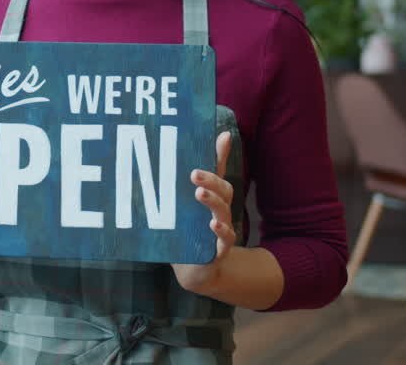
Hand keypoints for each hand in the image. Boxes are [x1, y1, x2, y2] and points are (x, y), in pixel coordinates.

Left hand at [172, 131, 235, 294]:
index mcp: (212, 197)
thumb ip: (185, 186)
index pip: (218, 171)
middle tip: (194, 173)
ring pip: (223, 211)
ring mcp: (221, 229)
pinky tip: (213, 225)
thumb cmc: (190, 231)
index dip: (221, 154)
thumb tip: (180, 158)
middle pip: (223, 190)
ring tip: (199, 193)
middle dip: (210, 179)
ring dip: (212, 201)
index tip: (222, 136)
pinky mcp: (218, 249)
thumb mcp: (184, 205)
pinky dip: (220, 231)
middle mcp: (220, 210)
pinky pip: (225, 239)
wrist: (196, 270)